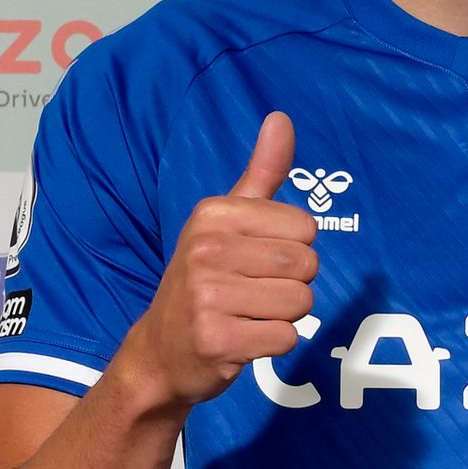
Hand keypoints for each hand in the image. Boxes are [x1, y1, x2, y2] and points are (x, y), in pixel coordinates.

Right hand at [123, 112, 319, 410]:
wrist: (160, 351)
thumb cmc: (205, 279)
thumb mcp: (227, 221)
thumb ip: (262, 172)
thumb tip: (281, 117)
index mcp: (213, 214)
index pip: (305, 227)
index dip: (293, 249)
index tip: (256, 261)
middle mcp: (206, 249)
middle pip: (306, 265)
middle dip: (293, 285)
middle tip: (254, 292)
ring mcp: (207, 296)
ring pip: (301, 303)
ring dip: (285, 316)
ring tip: (249, 314)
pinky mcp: (216, 339)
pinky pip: (286, 337)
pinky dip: (274, 343)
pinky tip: (243, 338)